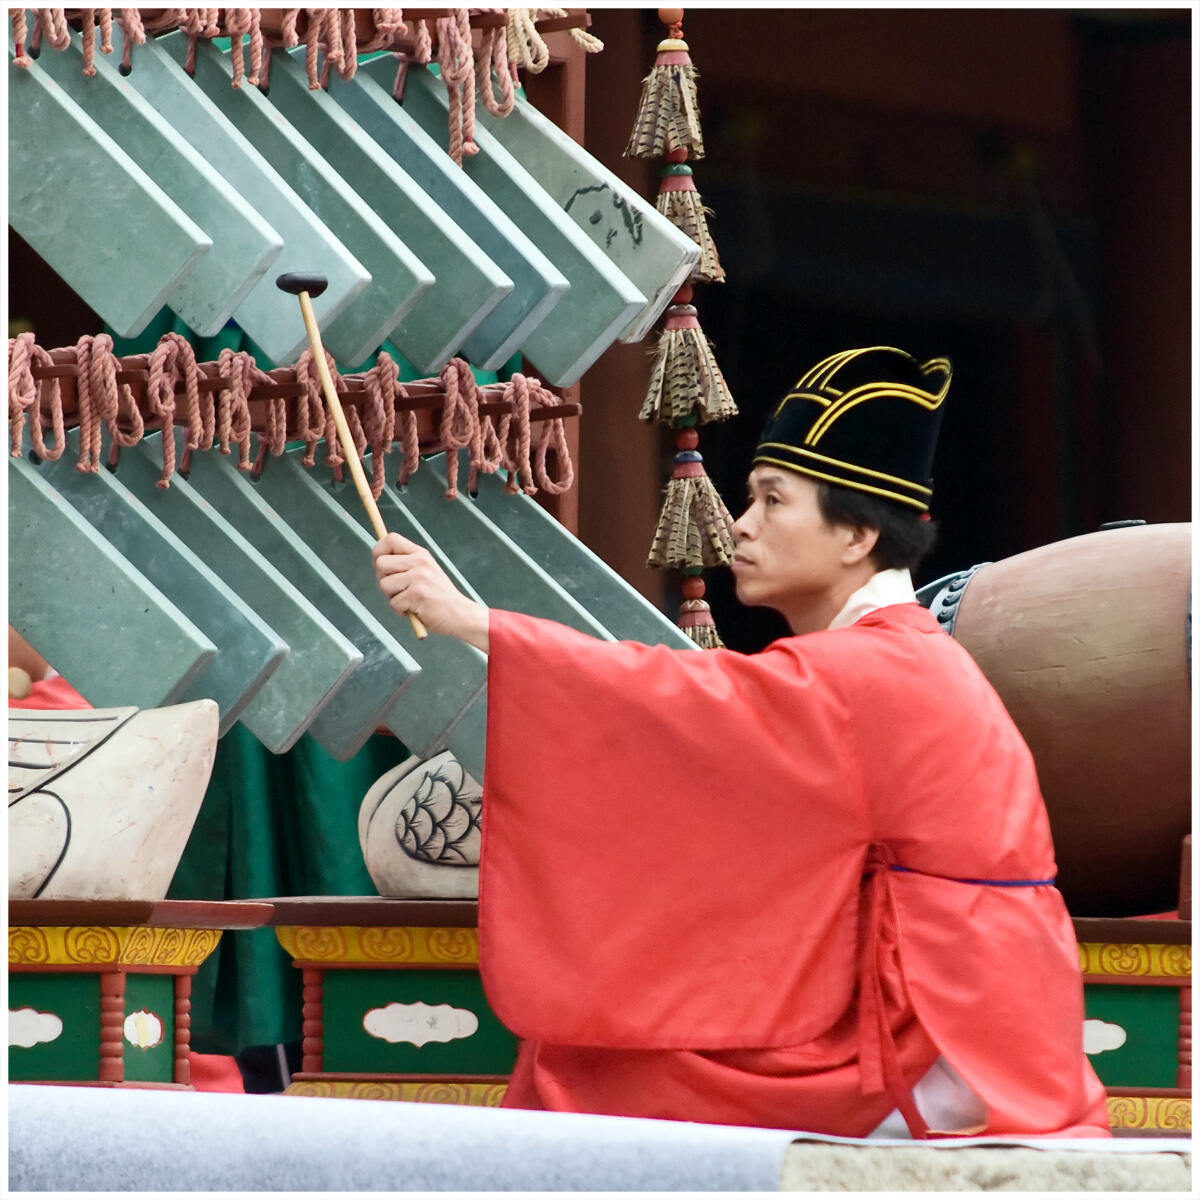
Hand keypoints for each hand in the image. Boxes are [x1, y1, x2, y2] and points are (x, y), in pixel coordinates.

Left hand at [372, 533, 489, 651]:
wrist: (460, 614)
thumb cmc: (439, 597)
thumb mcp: (425, 572)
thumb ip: (405, 565)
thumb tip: (378, 561)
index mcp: (421, 554)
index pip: (390, 539)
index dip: (379, 550)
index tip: (379, 564)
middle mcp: (419, 562)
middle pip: (381, 563)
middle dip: (383, 579)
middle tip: (398, 590)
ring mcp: (419, 577)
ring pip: (384, 584)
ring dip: (392, 598)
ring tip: (410, 602)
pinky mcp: (417, 594)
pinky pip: (394, 603)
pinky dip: (401, 611)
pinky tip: (416, 610)